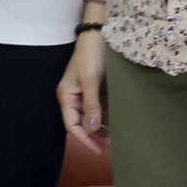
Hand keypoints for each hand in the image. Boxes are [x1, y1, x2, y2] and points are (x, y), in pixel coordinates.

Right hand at [58, 30, 107, 152]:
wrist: (100, 35)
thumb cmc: (91, 56)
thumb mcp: (90, 80)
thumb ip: (91, 104)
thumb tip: (92, 128)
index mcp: (67, 95)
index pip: (72, 124)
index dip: (84, 139)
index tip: (99, 150)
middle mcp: (74, 97)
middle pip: (82, 123)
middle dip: (95, 136)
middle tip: (112, 147)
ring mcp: (86, 94)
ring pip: (93, 118)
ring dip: (103, 129)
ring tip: (118, 138)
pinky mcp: (97, 91)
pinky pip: (101, 109)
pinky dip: (109, 118)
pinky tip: (119, 124)